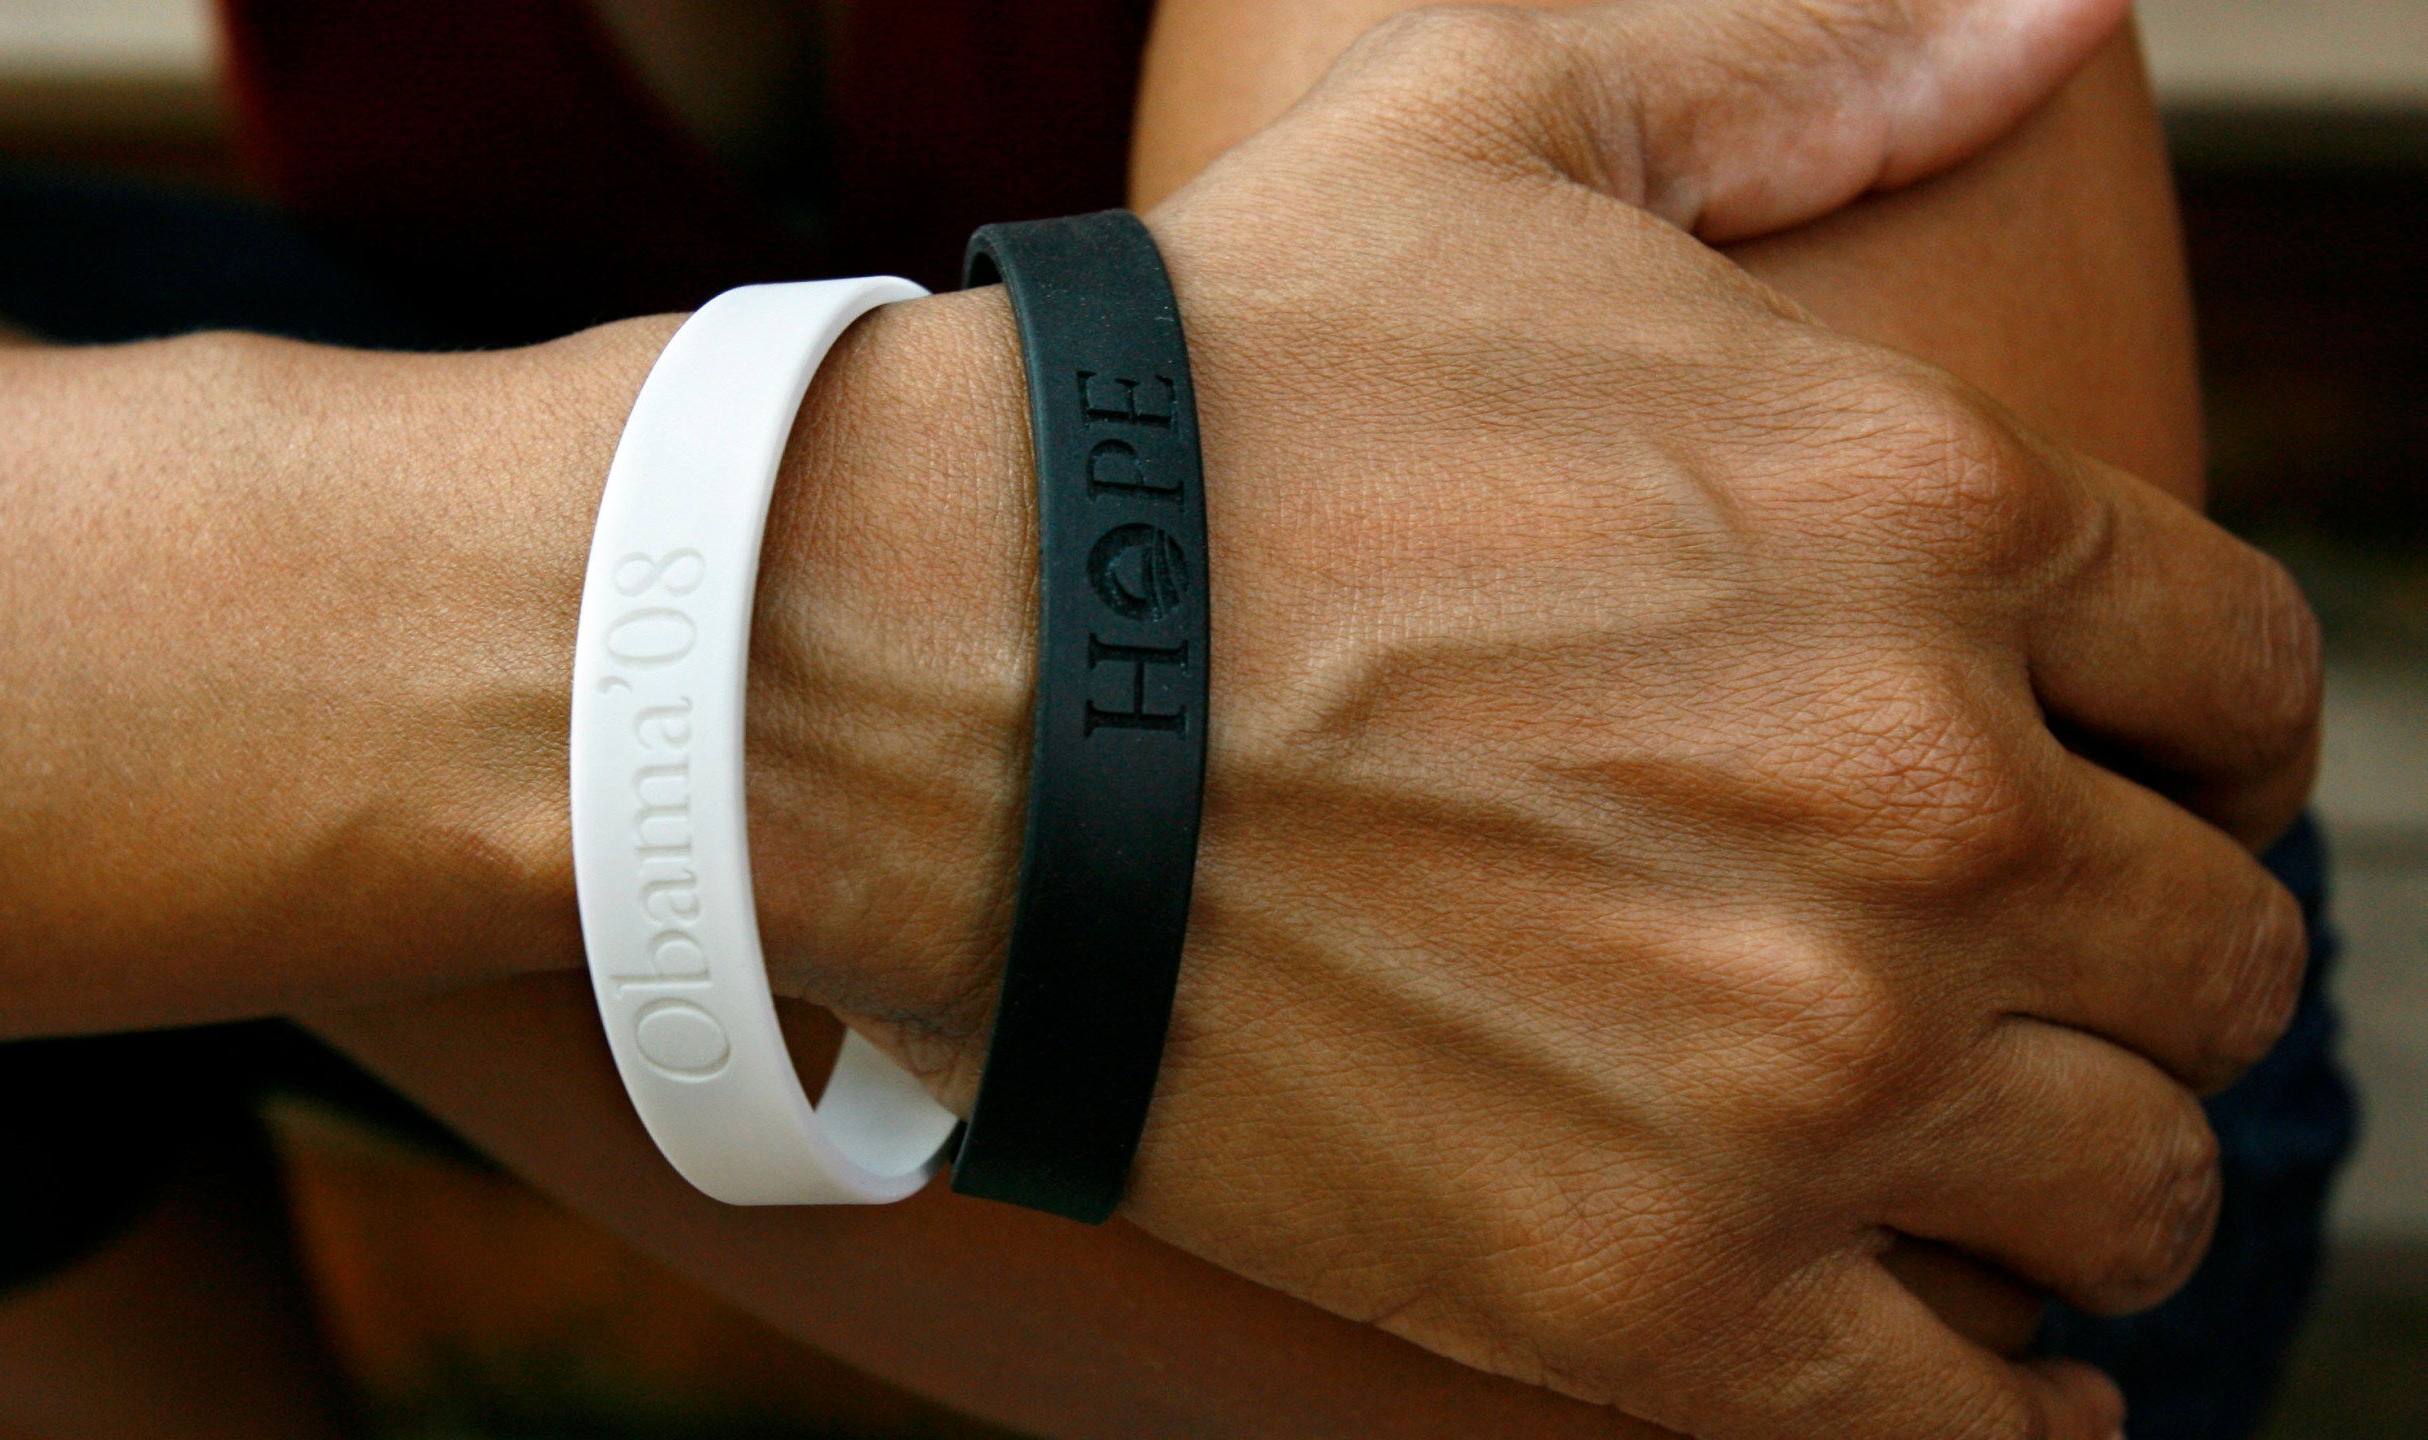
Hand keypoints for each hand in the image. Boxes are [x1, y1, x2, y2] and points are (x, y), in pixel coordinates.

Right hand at [751, 3, 2320, 1437]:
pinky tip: (1978, 1370)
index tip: (2101, 778)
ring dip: (2066, 1173)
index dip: (2186, 739)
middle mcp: (1926, 801)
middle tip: (2004, 967)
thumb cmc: (1189, 401)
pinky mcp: (1658, 1299)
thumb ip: (1795, 62)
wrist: (906, 671)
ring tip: (1960, 1152)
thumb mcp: (1482, 128)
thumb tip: (2052, 5)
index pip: (2239, 684)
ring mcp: (1802, 1072)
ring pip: (2125, 1194)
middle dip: (2125, 955)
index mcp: (1935, 512)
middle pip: (2209, 951)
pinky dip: (2004, 1421)